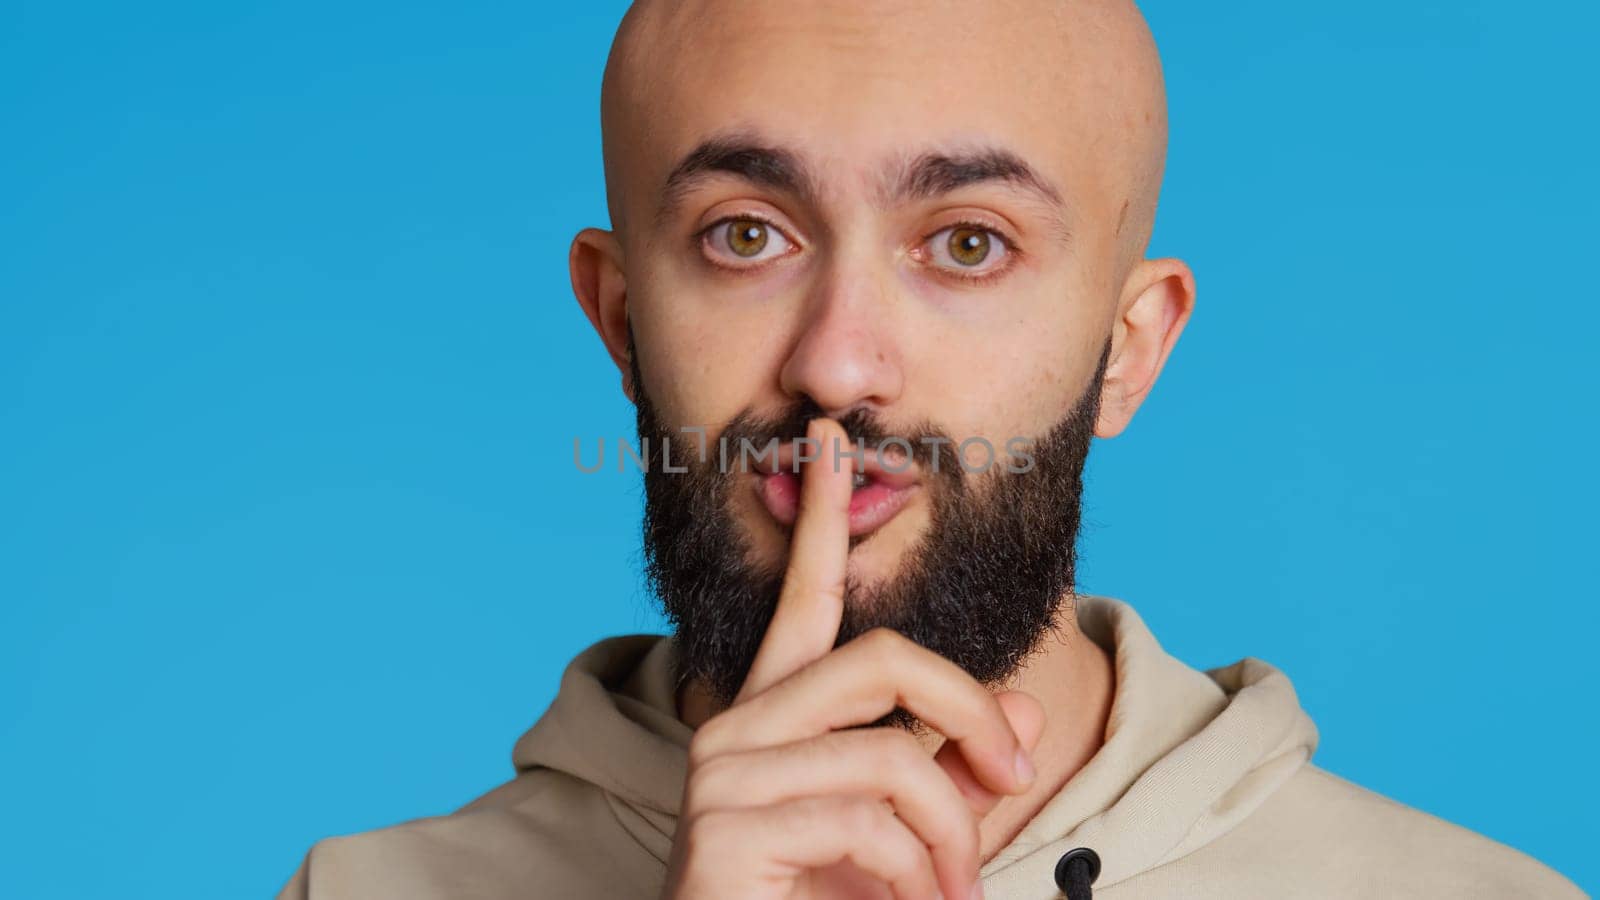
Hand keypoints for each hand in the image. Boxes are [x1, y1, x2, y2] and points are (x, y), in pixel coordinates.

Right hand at [662, 418, 1045, 899]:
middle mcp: (738, 725)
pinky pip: (869, 820)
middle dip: (972, 715)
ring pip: (891, 752)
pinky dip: (920, 875)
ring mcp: (724, 774)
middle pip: (885, 659)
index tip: (833, 439)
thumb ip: (956, 772)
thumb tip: (1024, 719)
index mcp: (774, 714)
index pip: (804, 600)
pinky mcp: (725, 829)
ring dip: (955, 830)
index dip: (821, 517)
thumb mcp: (908, 835)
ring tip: (960, 892)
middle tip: (1017, 784)